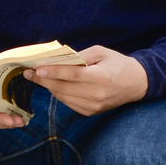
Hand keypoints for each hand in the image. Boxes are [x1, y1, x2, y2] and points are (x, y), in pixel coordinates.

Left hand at [23, 45, 147, 115]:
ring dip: (48, 87)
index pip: (72, 75)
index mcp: (101, 78)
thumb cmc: (118, 64)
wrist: (136, 84)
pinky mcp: (90, 112)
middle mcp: (97, 95)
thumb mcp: (101, 52)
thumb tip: (57, 60)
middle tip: (28, 72)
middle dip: (43, 80)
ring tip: (37, 77)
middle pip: (63, 88)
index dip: (53, 72)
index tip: (36, 69)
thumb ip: (80, 56)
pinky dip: (59, 93)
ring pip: (62, 97)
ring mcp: (93, 106)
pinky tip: (54, 85)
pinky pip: (68, 103)